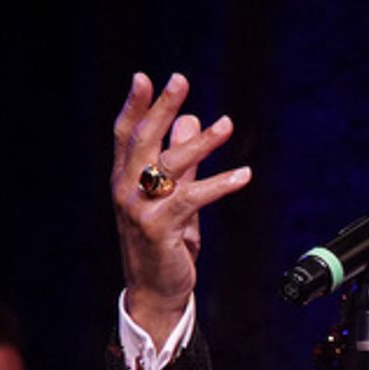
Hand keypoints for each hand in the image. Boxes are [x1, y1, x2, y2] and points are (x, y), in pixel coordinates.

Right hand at [111, 72, 250, 342]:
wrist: (156, 292)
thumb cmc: (164, 243)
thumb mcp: (174, 195)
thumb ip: (182, 159)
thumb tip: (190, 119)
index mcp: (124, 180)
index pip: (125, 135)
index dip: (134, 106)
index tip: (143, 78)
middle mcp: (125, 191)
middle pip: (142, 140)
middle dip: (161, 107)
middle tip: (179, 80)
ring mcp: (139, 210)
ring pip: (169, 166)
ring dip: (200, 143)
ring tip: (227, 124)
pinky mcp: (159, 229)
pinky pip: (192, 198)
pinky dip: (220, 184)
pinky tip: (244, 175)